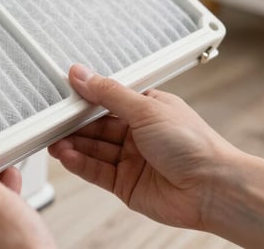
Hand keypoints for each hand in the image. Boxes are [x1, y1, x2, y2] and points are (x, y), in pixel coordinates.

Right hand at [49, 64, 238, 229]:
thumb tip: (82, 74)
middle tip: (50, 119)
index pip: (107, 100)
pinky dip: (79, 163)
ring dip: (73, 144)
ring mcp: (131, 160)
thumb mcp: (146, 108)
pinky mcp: (125, 184)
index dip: (85, 98)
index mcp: (147, 109)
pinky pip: (96, 171)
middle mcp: (138, 134)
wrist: (213, 189)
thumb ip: (108, 94)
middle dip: (73, 123)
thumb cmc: (195, 145)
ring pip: (93, 149)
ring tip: (53, 139)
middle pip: (96, 126)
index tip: (63, 94)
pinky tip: (66, 155)